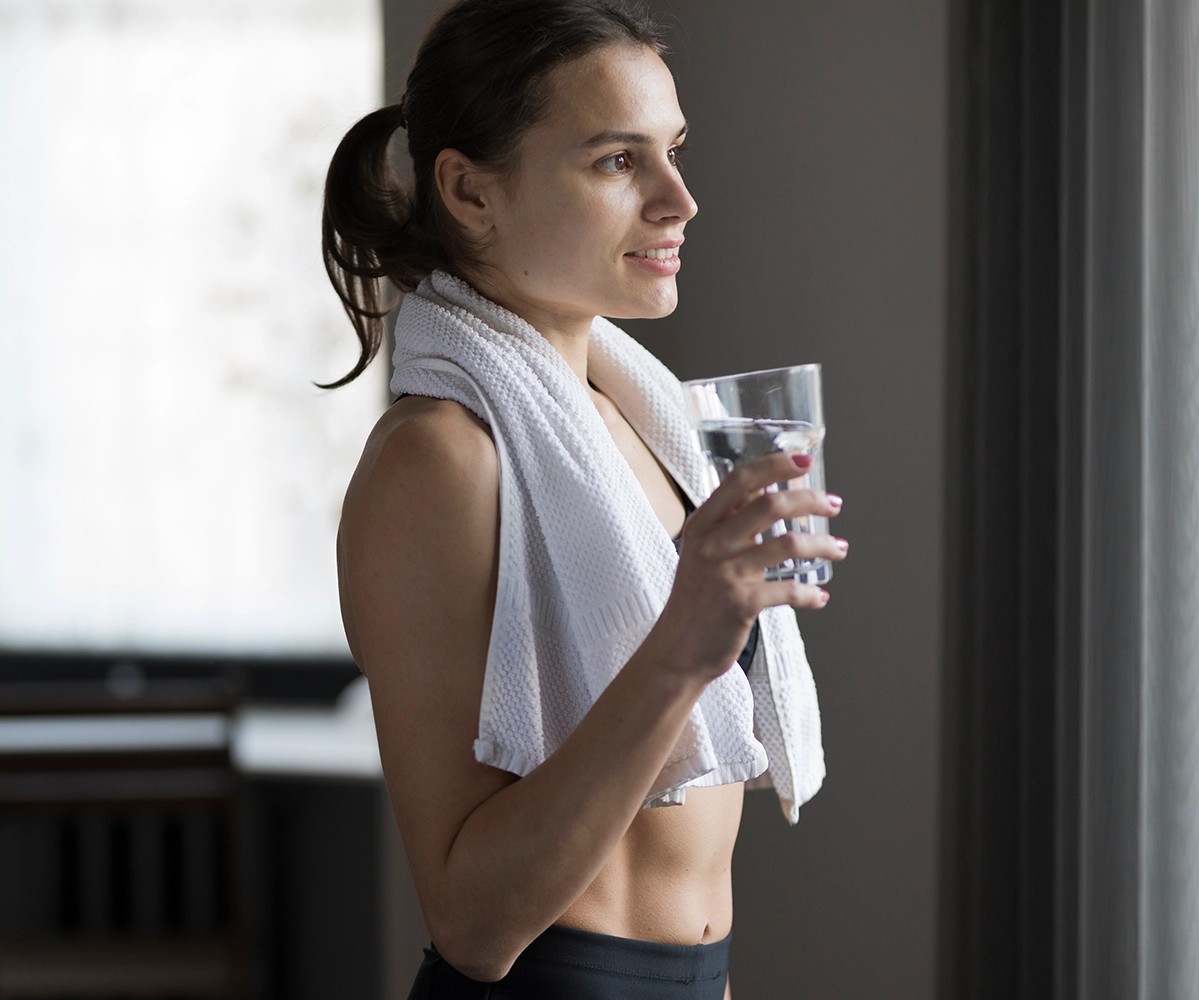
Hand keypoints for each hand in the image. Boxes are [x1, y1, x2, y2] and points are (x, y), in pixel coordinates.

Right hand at [656, 450, 845, 680]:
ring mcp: (727, 573)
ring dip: (822, 545)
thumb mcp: (701, 552)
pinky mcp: (742, 603)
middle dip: (810, 500)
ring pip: (788, 545)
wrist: (678, 648)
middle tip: (833, 505)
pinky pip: (789, 590)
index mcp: (702, 525)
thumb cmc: (695, 599)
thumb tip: (767, 493)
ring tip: (837, 548)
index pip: (740, 481)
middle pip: (770, 505)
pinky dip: (810, 593)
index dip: (774, 465)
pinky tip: (820, 596)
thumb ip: (728, 524)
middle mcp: (712, 544)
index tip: (802, 461)